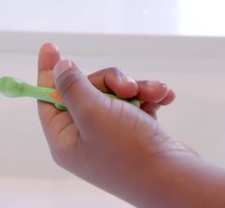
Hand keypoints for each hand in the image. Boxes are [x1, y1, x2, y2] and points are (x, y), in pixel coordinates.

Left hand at [36, 43, 194, 202]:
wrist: (175, 177)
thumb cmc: (130, 152)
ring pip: (114, 94)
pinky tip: (164, 98)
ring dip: (135, 88)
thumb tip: (59, 68)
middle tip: (126, 88)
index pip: (48, 99)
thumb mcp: (93, 113)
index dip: (49, 72)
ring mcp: (111, 136)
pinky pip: (135, 103)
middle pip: (86, 90)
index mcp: (66, 139)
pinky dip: (148, 97)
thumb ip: (73, 87)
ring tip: (154, 94)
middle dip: (110, 82)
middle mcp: (85, 138)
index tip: (51, 47)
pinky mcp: (134, 133)